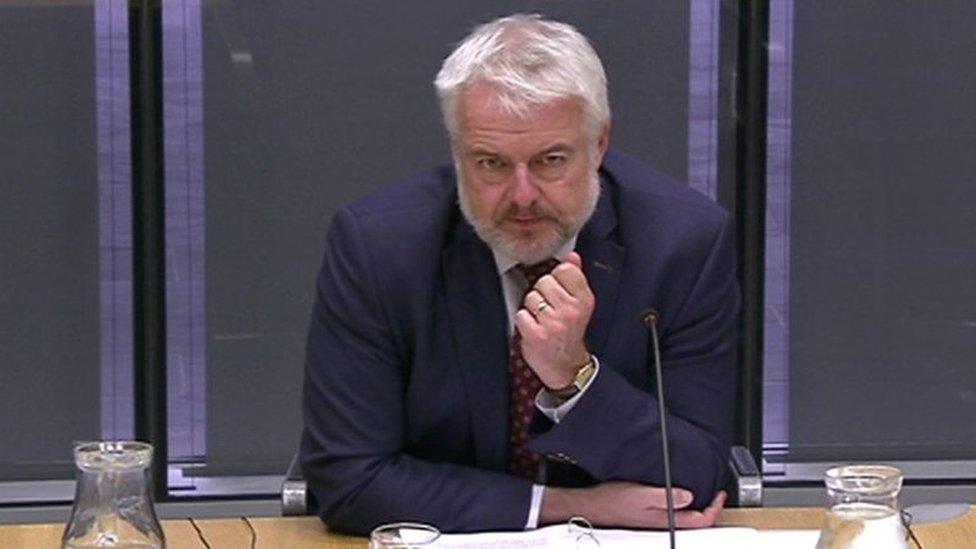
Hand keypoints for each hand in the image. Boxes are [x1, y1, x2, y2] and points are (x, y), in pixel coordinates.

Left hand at [515, 252, 594, 388]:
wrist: (566, 366)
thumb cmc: (570, 332)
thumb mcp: (580, 304)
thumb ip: (575, 277)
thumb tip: (572, 255)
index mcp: (584, 299)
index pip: (564, 269)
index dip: (556, 278)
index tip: (559, 292)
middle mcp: (571, 310)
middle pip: (544, 281)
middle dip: (542, 293)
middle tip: (549, 309)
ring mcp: (554, 323)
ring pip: (531, 297)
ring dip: (532, 308)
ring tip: (543, 320)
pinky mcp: (537, 336)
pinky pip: (521, 315)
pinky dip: (524, 322)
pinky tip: (535, 329)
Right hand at [540, 481, 726, 528]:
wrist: (593, 505)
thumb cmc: (613, 501)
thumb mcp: (641, 494)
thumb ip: (666, 496)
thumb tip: (689, 496)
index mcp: (666, 520)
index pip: (700, 520)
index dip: (714, 508)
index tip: (720, 494)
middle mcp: (664, 523)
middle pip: (696, 521)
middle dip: (709, 508)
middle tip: (716, 493)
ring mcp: (657, 520)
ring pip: (685, 518)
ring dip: (697, 506)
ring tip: (703, 492)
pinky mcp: (650, 515)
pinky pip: (674, 512)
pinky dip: (683, 504)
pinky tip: (680, 493)